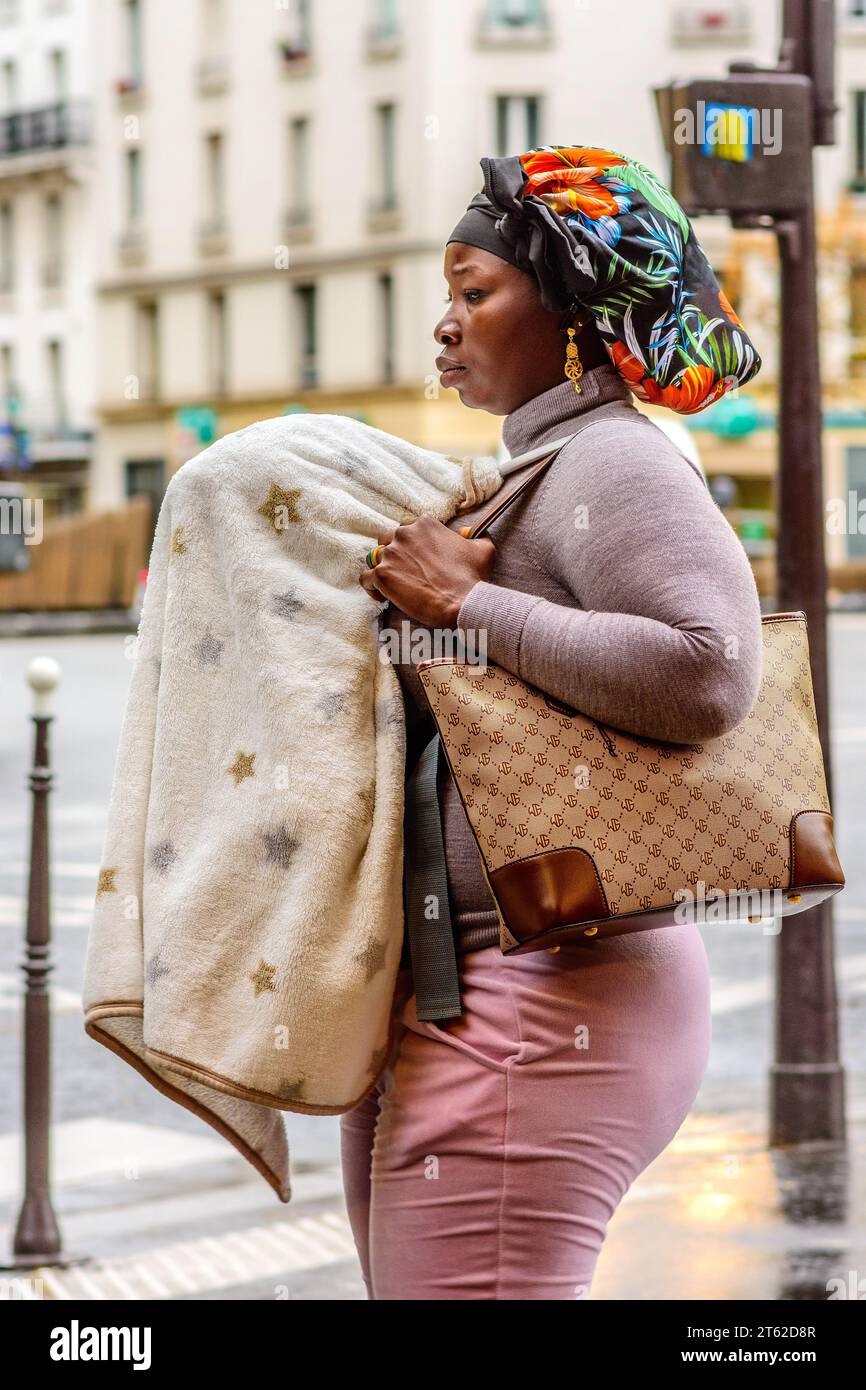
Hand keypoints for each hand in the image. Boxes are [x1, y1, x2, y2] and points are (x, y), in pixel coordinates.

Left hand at [359, 514, 495, 626]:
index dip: (410, 545)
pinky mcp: (382, 575)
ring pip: (374, 557)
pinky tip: (381, 596)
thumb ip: (473, 536)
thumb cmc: (473, 577)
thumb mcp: (483, 549)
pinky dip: (371, 587)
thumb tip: (467, 532)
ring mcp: (391, 554)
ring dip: (381, 569)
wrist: (463, 602)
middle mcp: (404, 534)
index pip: (407, 528)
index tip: (416, 559)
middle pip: (387, 539)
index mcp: (424, 524)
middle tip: (404, 572)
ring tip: (392, 585)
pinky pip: (366, 578)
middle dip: (393, 554)